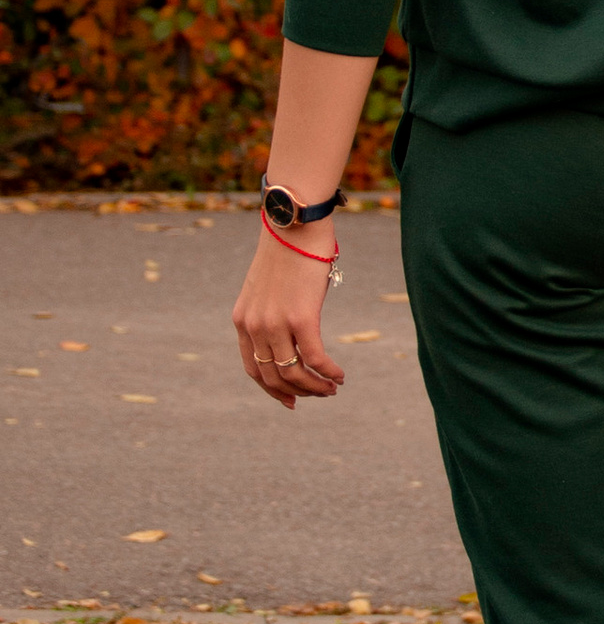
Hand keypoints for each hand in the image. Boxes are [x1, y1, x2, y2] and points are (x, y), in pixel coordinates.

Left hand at [231, 220, 346, 408]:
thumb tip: (295, 328)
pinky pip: (315, 358)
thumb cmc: (287, 248)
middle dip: (298, 392)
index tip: (291, 400)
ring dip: (316, 387)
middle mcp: (253, 326)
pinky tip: (340, 376)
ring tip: (332, 388)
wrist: (293, 222)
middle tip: (320, 395)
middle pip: (273, 377)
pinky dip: (329, 372)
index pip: (253, 369)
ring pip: (294, 373)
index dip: (272, 389)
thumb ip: (272, 310)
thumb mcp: (269, 286)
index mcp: (242, 320)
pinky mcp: (300, 317)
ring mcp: (275, 324)